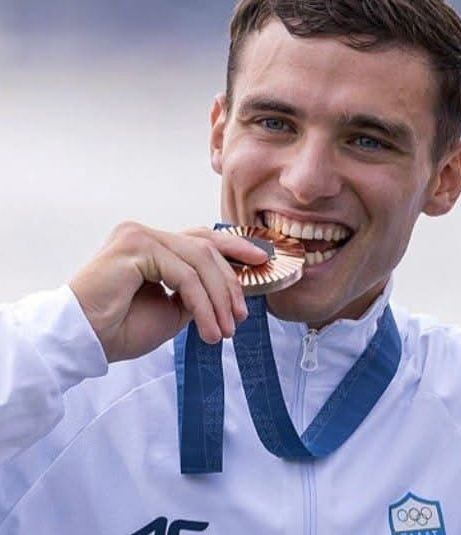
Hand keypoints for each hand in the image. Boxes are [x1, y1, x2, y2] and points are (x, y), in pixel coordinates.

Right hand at [69, 222, 267, 361]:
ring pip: (199, 260)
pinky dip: (202, 303)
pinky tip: (208, 328)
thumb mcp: (172, 310)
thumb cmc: (119, 328)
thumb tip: (228, 290)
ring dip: (218, 299)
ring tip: (225, 330)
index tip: (260, 262)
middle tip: (241, 315)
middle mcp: (145, 234)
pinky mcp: (134, 246)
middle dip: (230, 282)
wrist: (82, 343)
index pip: (201, 239)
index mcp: (152, 245)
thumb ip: (197, 293)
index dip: (234, 247)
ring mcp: (138, 236)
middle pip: (205, 248)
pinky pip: (183, 274)